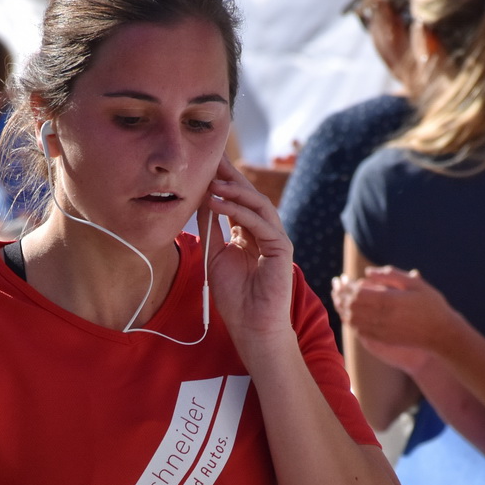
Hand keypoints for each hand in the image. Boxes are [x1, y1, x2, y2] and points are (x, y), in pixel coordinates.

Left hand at [202, 155, 294, 343]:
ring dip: (234, 191)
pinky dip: (239, 210)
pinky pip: (261, 222)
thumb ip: (211, 229)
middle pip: (250, 196)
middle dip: (231, 176)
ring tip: (211, 182)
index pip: (237, 201)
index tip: (206, 165)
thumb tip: (201, 200)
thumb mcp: (214, 256)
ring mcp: (276, 239)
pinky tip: (218, 202)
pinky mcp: (282, 248)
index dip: (223, 182)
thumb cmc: (235, 298)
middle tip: (212, 157)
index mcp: (249, 234)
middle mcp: (265, 232)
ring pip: (258, 205)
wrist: (252, 327)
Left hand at [332, 266, 463, 352]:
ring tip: (337, 299)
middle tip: (335, 287)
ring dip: (341, 308)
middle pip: (350, 305)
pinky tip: (348, 314)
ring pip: (352, 319)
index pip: (357, 292)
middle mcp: (382, 316)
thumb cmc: (432, 306)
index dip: (346, 286)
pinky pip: (359, 330)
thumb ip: (391, 276)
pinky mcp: (382, 339)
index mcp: (389, 300)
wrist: (441, 335)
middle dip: (339, 295)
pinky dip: (350, 321)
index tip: (342, 279)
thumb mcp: (415, 284)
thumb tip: (368, 271)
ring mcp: (381, 330)